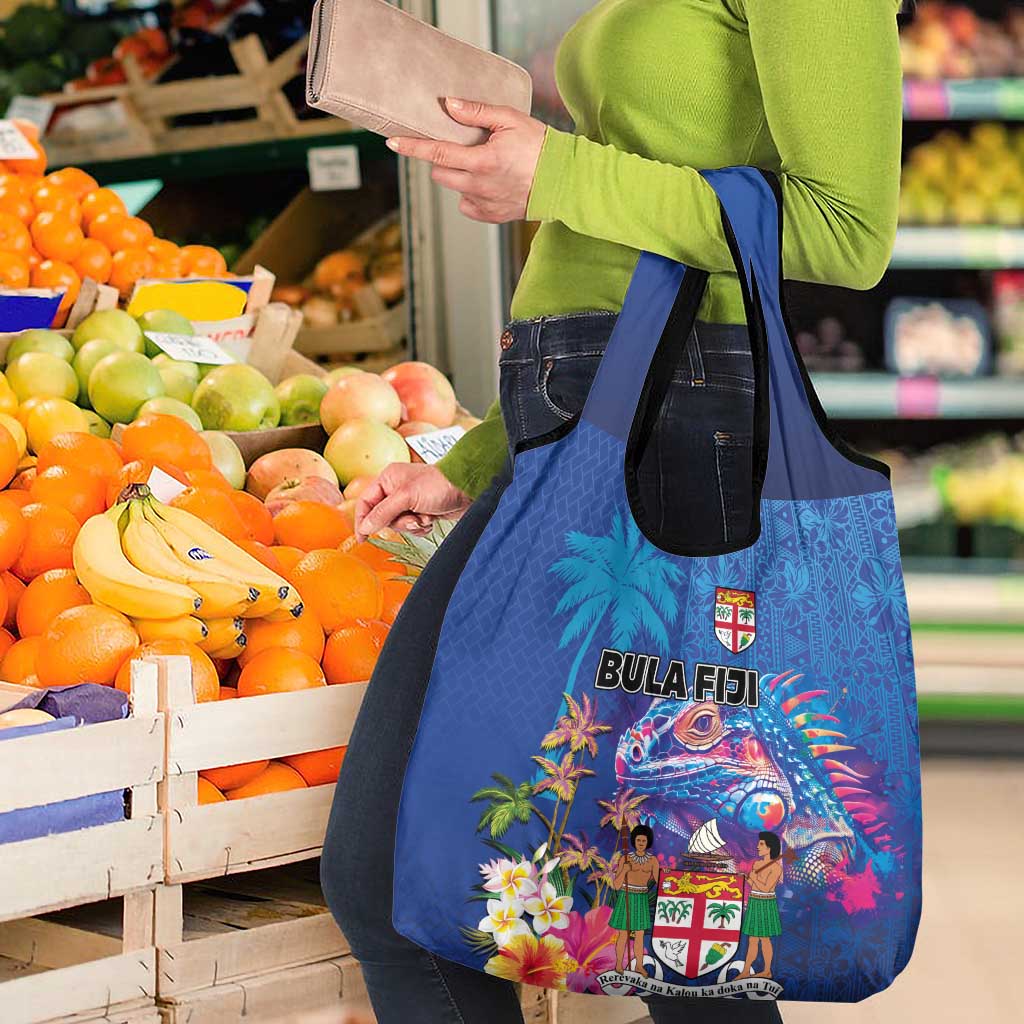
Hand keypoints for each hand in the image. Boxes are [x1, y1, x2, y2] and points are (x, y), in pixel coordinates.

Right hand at [354, 463, 471, 539]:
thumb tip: (365, 527)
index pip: (366, 502)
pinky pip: (412, 527)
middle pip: (382, 517)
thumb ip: (383, 512)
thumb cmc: (438, 485)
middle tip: (413, 519)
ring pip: (398, 524)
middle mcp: (396, 489)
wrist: (468, 489)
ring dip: (412, 525)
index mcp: (388, 479)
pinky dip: (421, 527)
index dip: (362, 520)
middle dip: (398, 522)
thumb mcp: (406, 497)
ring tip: (425, 517)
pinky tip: (431, 520)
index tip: (362, 538)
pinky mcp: (421, 511)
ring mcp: (409, 501)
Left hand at [386, 97, 546, 222]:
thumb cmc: (540, 146)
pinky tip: (488, 183)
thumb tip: (448, 105)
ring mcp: (484, 204)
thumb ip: (476, 112)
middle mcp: (479, 186)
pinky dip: (471, 193)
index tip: (393, 143)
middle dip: (442, 159)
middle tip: (460, 147)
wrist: (564, 181)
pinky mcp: (491, 216)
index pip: (437, 153)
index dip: (412, 147)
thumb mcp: (510, 119)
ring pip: (454, 188)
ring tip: (481, 165)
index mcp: (482, 161)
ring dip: (458, 175)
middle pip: (440, 173)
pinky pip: (467, 205)